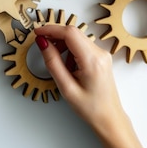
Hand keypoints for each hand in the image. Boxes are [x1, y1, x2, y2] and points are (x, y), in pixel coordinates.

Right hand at [35, 25, 142, 147]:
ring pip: (77, 38)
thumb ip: (53, 63)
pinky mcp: (101, 57)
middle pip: (74, 33)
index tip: (37, 32)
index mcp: (92, 61)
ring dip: (63, 46)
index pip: (70, 33)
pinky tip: (69, 67)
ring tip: (61, 67)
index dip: (51, 29)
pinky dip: (71, 51)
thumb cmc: (90, 108)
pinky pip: (82, 46)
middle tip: (43, 46)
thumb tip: (43, 43)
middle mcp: (100, 53)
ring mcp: (102, 54)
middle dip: (56, 36)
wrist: (109, 118)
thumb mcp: (66, 87)